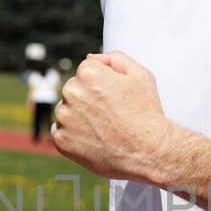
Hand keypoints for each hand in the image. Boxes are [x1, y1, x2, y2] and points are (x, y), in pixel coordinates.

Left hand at [50, 52, 171, 182]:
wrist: (149, 152)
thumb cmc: (147, 113)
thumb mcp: (140, 75)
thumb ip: (114, 58)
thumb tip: (90, 58)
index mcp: (88, 73)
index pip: (86, 71)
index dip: (103, 85)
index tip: (114, 99)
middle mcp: (72, 91)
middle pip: (74, 90)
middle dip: (88, 100)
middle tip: (111, 115)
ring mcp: (64, 117)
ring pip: (66, 111)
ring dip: (79, 117)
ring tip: (103, 128)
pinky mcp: (61, 140)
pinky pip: (61, 132)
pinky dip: (73, 136)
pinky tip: (94, 139)